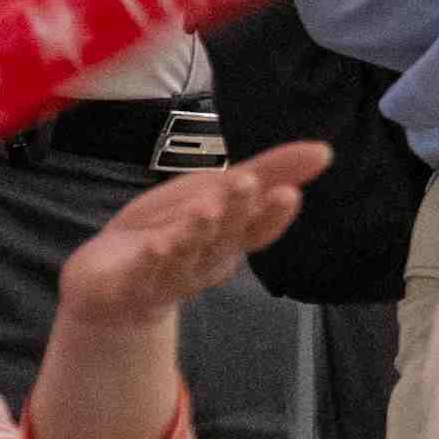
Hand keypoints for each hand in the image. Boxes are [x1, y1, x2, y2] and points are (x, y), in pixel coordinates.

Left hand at [57, 142, 322, 333]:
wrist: (112, 282)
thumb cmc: (174, 231)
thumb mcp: (218, 192)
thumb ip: (270, 172)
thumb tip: (326, 151)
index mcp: (231, 238)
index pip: (259, 228)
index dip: (273, 214)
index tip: (289, 193)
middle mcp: (207, 261)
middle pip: (225, 238)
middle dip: (236, 211)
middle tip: (248, 183)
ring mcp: (171, 277)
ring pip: (188, 256)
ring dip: (197, 235)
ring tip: (205, 210)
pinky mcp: (134, 287)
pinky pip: (145, 276)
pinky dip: (152, 264)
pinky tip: (158, 245)